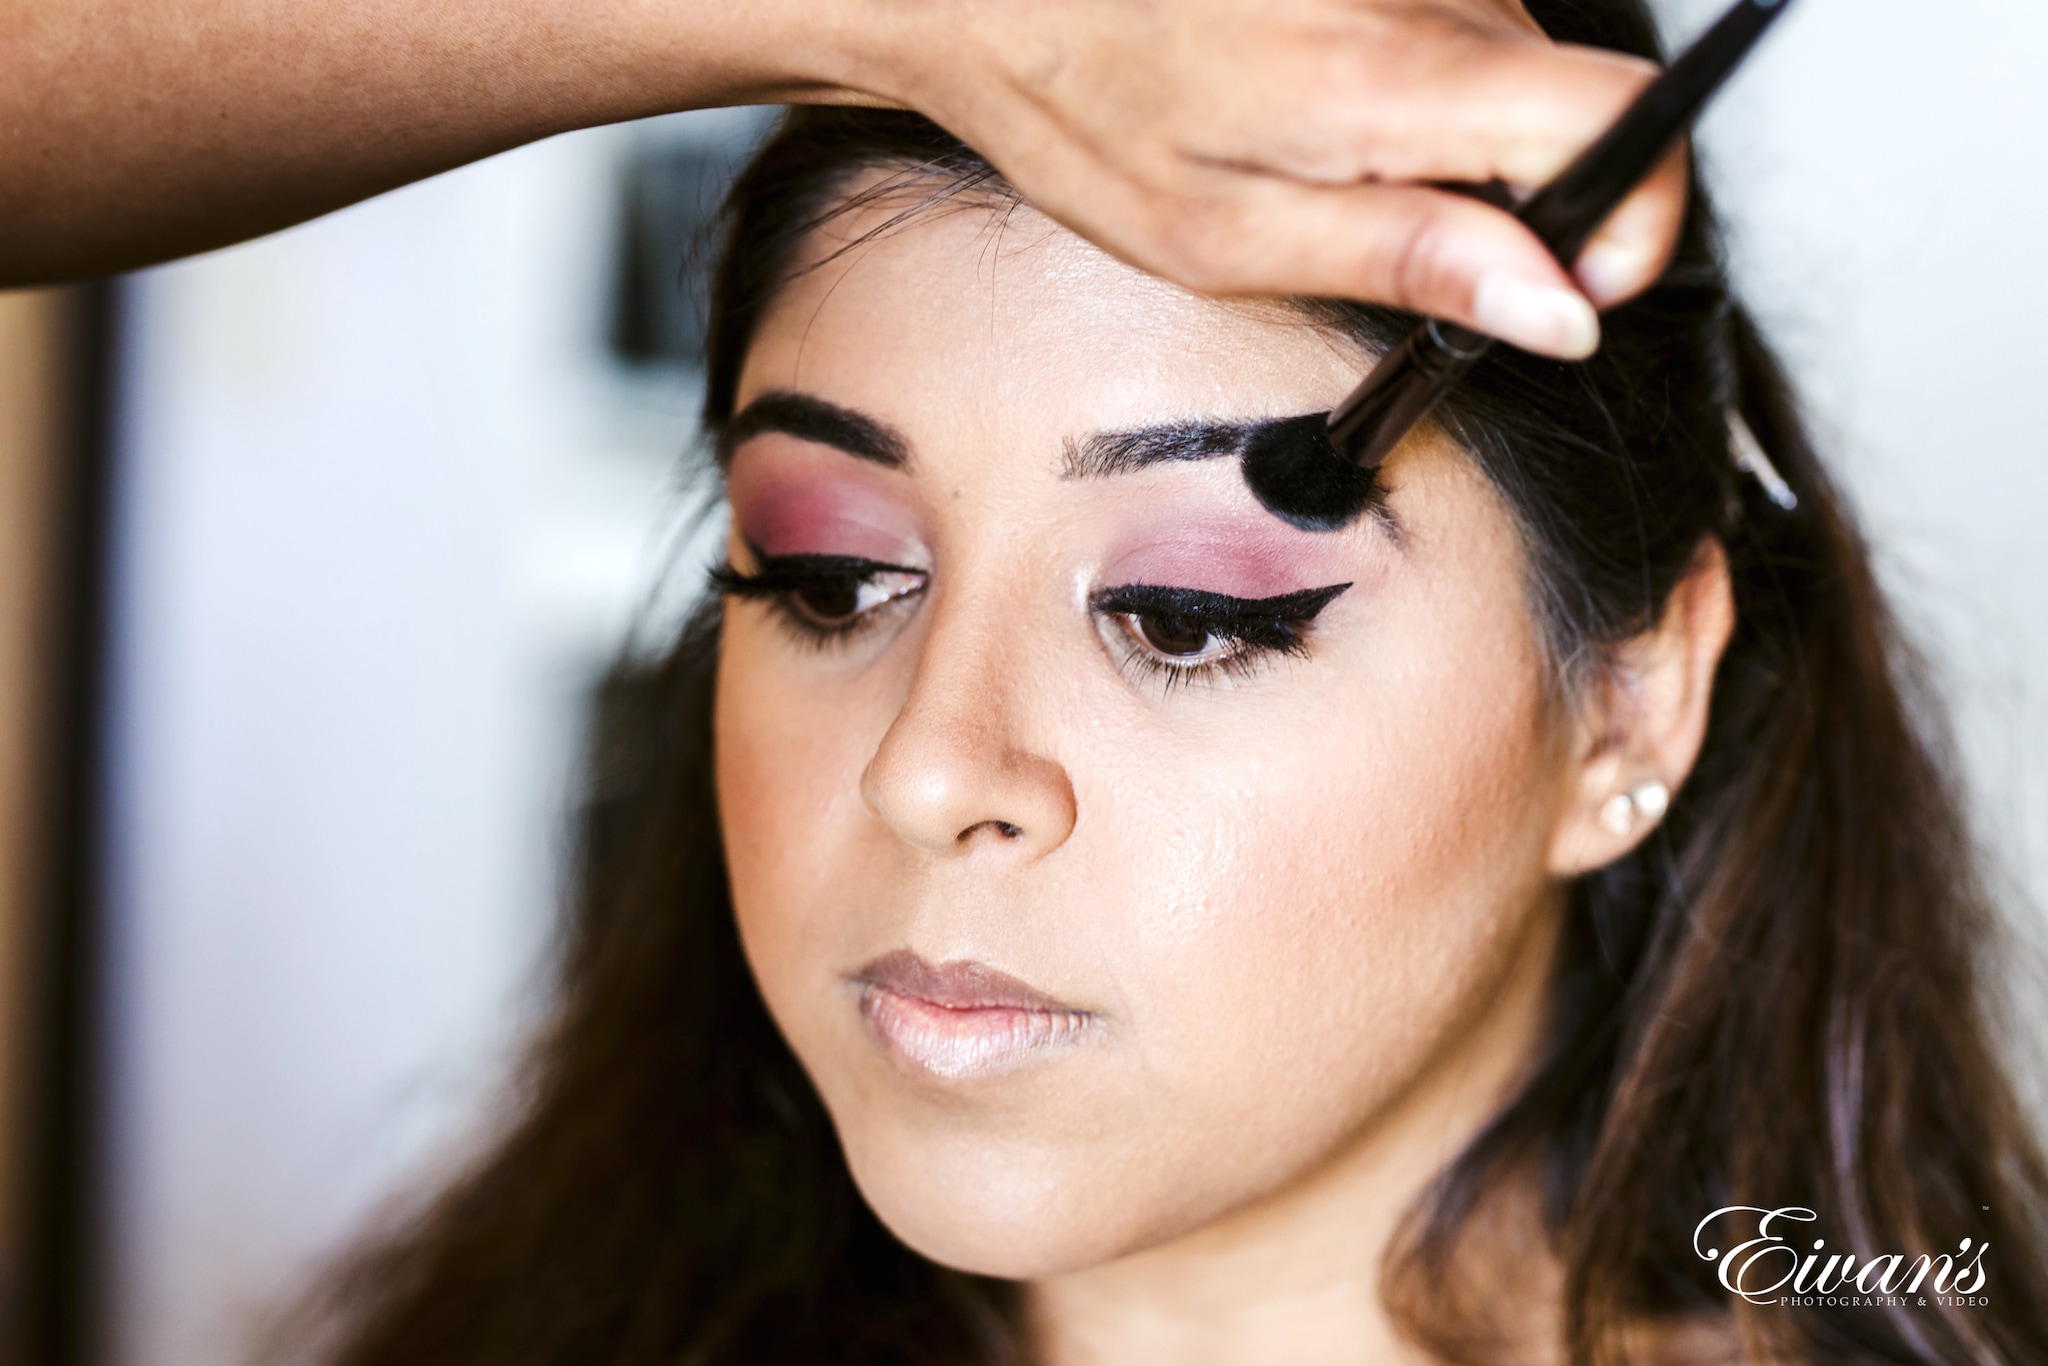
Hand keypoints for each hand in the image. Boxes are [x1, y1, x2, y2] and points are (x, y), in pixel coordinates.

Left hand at [862, 0, 1686, 357]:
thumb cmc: (1088, 108)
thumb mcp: (1230, 236)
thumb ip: (1410, 260)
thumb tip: (1557, 307)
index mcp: (1392, 78)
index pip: (1626, 124)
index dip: (1630, 222)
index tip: (1561, 286)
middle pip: (1582, 104)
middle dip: (1529, 198)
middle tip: (1394, 233)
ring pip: (1521, 70)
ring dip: (1458, 141)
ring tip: (1326, 157)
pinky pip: (1464, 29)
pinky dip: (1419, 89)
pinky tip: (1319, 102)